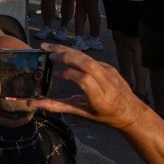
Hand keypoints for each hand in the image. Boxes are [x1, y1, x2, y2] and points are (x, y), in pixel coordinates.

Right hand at [25, 44, 157, 132]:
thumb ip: (58, 106)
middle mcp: (107, 84)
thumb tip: (33, 103)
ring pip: (89, 57)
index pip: (85, 80)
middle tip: (48, 52)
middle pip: (87, 64)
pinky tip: (63, 54)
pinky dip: (75, 54)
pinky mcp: (110, 67)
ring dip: (68, 50)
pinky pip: (90, 58)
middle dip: (67, 55)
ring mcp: (110, 73)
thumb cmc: (104, 115)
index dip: (69, 74)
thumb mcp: (82, 113)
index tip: (56, 74)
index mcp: (101, 99)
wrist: (131, 111)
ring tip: (51, 47)